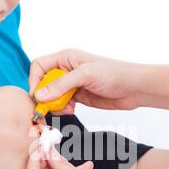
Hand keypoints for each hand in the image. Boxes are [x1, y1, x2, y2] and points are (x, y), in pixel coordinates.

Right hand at [29, 49, 148, 114]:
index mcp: (65, 58)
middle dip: (45, 97)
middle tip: (51, 107)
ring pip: (51, 96)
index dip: (34, 81)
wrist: (134, 88)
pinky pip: (62, 105)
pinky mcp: (78, 97)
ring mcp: (72, 84)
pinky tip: (73, 109)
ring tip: (68, 108)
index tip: (37, 96)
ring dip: (55, 105)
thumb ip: (61, 85)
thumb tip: (39, 95)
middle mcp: (66, 70)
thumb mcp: (85, 75)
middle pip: (43, 83)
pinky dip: (63, 110)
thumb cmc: (114, 74)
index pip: (39, 66)